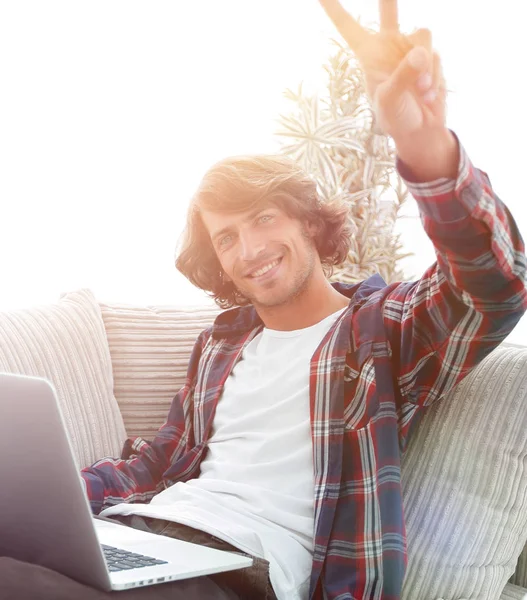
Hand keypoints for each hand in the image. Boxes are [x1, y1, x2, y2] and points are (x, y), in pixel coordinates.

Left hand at [319, 0, 458, 179]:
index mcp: (368, 54)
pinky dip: (434, 77)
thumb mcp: (389, 100)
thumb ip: (402, 75)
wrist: (419, 130)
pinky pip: (436, 55)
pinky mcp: (431, 55)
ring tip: (420, 91)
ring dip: (425, 65)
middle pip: (389, 9)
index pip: (349, 27)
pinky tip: (428, 96)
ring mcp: (411, 48)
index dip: (335, 9)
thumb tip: (420, 52)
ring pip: (423, 34)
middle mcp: (389, 45)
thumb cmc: (395, 116)